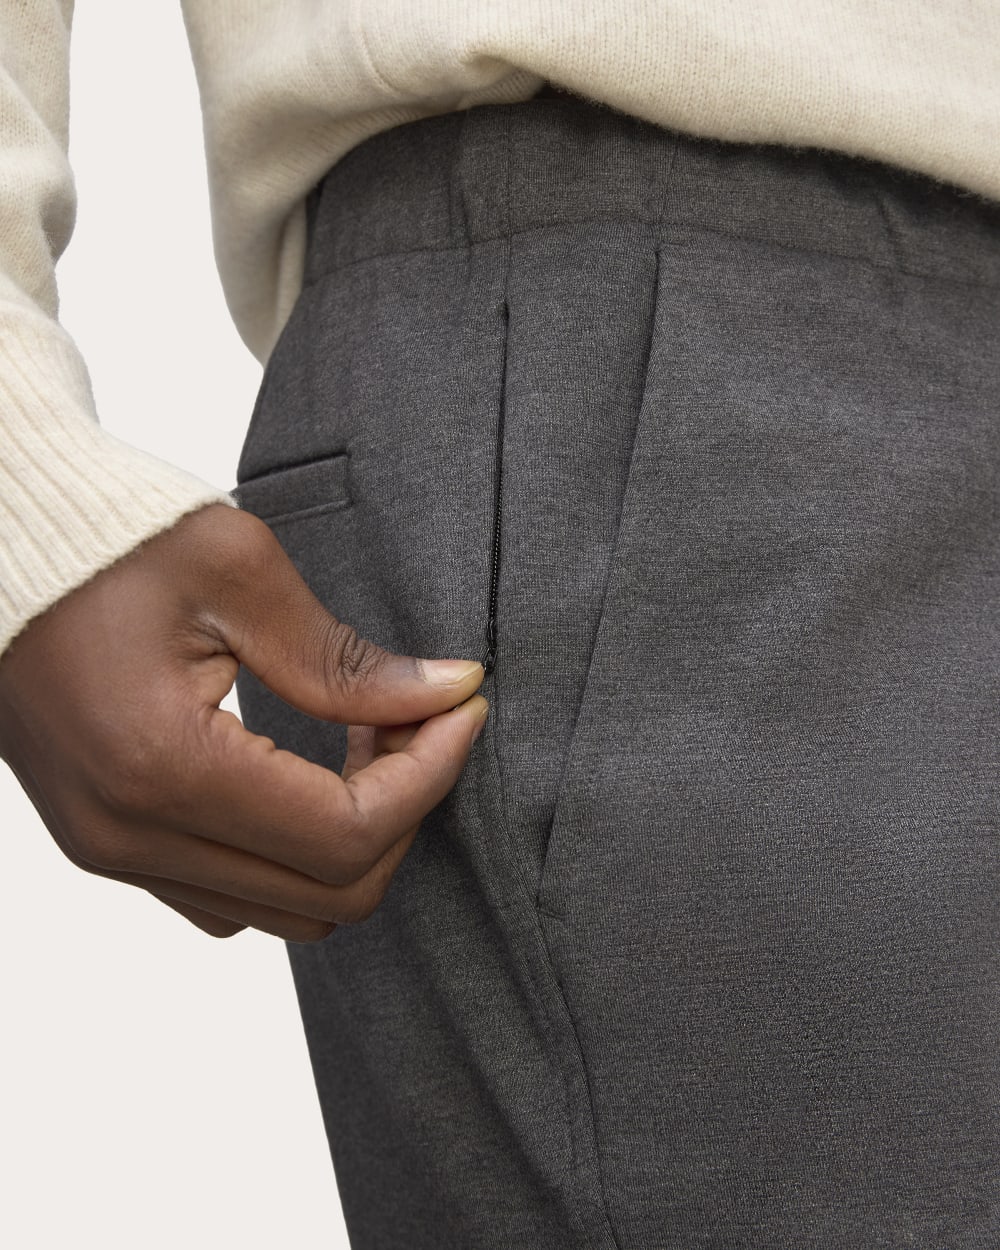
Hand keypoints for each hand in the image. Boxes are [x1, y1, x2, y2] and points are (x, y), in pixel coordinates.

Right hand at [0, 504, 486, 940]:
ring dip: (354, 837)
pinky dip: (295, 853)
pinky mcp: (110, 843)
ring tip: (365, 739)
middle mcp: (130, 834)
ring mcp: (113, 851)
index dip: (429, 776)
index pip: (346, 834)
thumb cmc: (105, 540)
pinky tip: (308, 770)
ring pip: (289, 912)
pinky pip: (232, 896)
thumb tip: (446, 692)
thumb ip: (345, 659)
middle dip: (404, 810)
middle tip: (418, 719)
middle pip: (331, 896)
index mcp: (160, 766)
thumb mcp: (236, 572)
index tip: (461, 709)